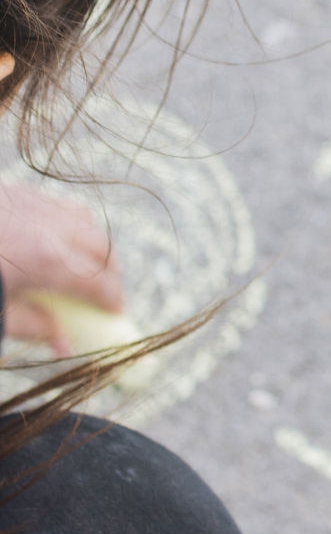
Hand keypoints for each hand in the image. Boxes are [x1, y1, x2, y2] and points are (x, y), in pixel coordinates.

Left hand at [0, 186, 123, 353]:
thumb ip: (33, 326)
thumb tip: (63, 342)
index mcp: (48, 261)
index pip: (100, 283)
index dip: (112, 301)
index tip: (114, 313)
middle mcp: (49, 227)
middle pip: (102, 248)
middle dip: (109, 272)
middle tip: (102, 293)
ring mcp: (32, 204)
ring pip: (83, 220)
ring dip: (90, 243)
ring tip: (81, 263)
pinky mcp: (13, 191)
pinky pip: (55, 204)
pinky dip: (65, 223)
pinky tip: (50, 238)